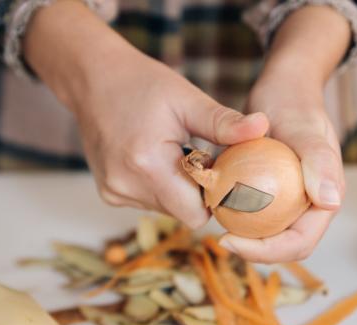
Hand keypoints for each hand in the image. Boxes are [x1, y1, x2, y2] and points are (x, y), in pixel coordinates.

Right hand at [23, 0, 268, 227]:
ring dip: (178, 188)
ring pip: (166, 208)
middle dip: (198, 190)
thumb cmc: (143, 85)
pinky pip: (148, 201)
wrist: (93, 80)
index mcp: (148, 165)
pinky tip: (155, 157)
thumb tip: (263, 127)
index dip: (215, 198)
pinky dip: (159, 185)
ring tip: (175, 153)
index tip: (223, 173)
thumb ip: (224, 122)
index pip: (196, 214)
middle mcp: (126, 186)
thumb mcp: (187, 99)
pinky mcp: (108, 192)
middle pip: (182, 212)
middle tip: (201, 155)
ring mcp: (114, 192)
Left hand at [218, 5, 350, 262]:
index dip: (267, 252)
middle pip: (282, 244)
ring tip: (213, 225)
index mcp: (325, 200)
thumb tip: (330, 202)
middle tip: (219, 239)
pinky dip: (236, 213)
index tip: (230, 241)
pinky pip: (254, 212)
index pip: (299, 242)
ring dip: (243, 235)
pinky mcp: (272, 190)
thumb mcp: (304, 130)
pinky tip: (212, 204)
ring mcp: (291, 198)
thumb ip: (319, 162)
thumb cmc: (294, 104)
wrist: (283, 87)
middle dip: (253, 249)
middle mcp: (310, 204)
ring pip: (267, 231)